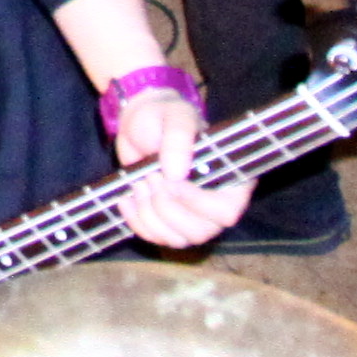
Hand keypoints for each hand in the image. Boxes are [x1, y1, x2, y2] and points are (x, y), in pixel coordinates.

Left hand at [110, 99, 247, 249]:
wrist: (141, 123)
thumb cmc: (166, 116)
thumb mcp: (175, 117)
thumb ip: (179, 140)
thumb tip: (177, 173)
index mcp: (229, 179)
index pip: (227, 211)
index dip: (198, 203)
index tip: (171, 180)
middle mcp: (215, 205)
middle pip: (201, 232)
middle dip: (167, 207)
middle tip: (149, 176)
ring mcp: (192, 218)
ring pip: (177, 240)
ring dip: (150, 214)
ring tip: (138, 183)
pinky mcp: (167, 223)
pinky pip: (155, 237)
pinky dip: (137, 221)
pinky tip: (126, 198)